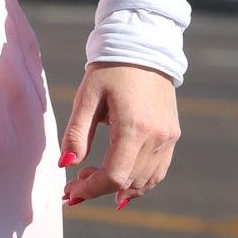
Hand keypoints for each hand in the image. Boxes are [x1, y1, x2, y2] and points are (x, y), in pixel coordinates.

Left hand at [57, 62, 179, 208]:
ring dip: (118, 189)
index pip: (114, 176)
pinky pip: (158, 170)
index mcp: (134, 127)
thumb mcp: (87, 97)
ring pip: (145, 181)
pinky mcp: (172, 134)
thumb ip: (76, 133)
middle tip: (74, 187)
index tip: (71, 191)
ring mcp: (168, 137)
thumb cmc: (110, 69)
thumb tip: (66, 165)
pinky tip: (120, 183)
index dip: (91, 189)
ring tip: (93, 179)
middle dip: (98, 190)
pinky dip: (138, 181)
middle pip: (128, 182)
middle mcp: (156, 136)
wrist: (144, 45)